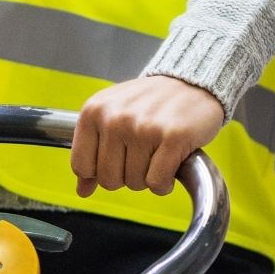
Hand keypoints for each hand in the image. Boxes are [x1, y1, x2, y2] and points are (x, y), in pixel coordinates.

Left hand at [70, 76, 224, 197]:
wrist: (193, 83)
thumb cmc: (150, 102)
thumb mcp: (111, 117)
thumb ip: (92, 153)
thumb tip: (83, 190)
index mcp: (93, 112)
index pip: (81, 166)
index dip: (99, 172)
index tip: (116, 161)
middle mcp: (115, 118)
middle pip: (108, 179)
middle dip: (126, 176)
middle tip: (141, 156)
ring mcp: (143, 128)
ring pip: (134, 183)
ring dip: (148, 178)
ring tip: (157, 154)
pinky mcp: (173, 137)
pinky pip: (157, 182)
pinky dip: (164, 183)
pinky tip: (170, 165)